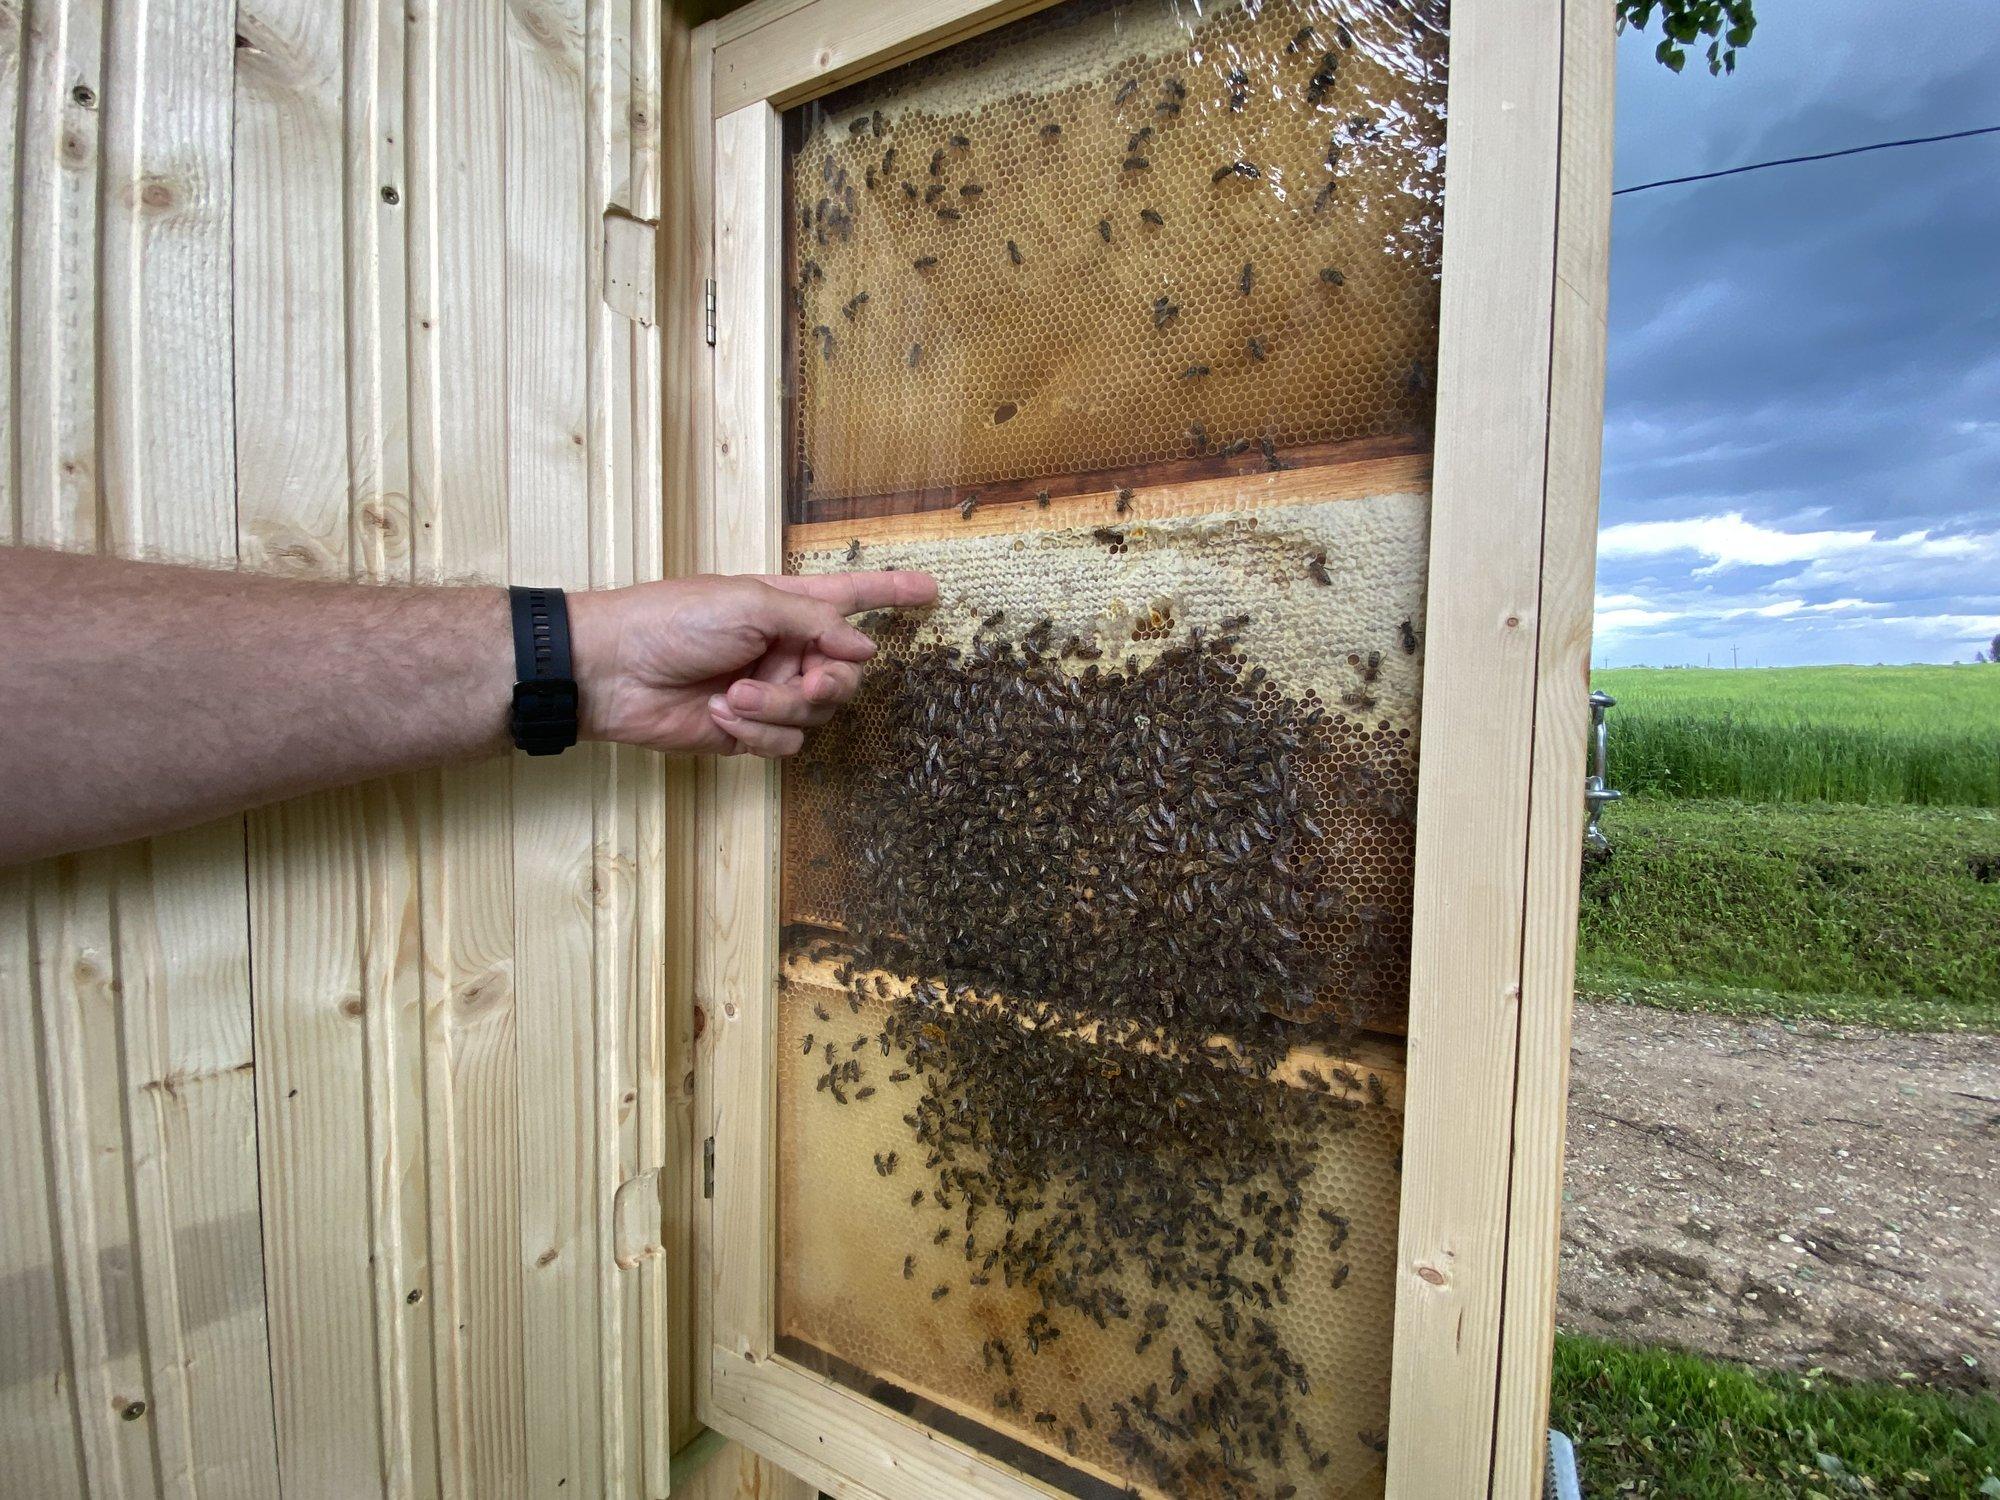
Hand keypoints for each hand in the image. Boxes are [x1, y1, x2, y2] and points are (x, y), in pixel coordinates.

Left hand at [568, 571, 937, 756]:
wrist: (613, 671)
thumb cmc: (671, 620)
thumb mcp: (748, 603)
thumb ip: (815, 621)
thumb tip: (864, 648)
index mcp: (787, 606)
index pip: (853, 597)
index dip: (892, 594)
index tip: (932, 593)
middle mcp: (785, 648)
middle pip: (845, 674)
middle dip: (825, 681)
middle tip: (799, 680)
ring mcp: (770, 692)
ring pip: (817, 715)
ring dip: (778, 708)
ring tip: (734, 696)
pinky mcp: (748, 732)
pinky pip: (785, 744)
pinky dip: (756, 733)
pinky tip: (720, 716)